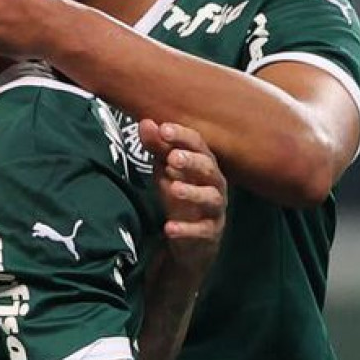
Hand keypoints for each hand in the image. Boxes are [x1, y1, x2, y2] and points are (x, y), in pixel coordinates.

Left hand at [140, 119, 225, 288]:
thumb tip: (145, 122)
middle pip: (210, 169)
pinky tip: (168, 228)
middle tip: (173, 157)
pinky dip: (186, 229)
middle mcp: (214, 184)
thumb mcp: (165, 170)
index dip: (182, 136)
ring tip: (174, 188)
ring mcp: (214, 209)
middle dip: (193, 161)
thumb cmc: (181, 195)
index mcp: (203, 164)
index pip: (198, 145)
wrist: (190, 238)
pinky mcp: (210, 232)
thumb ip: (157, 147)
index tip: (163, 128)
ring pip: (211, 198)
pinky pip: (202, 230)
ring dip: (193, 192)